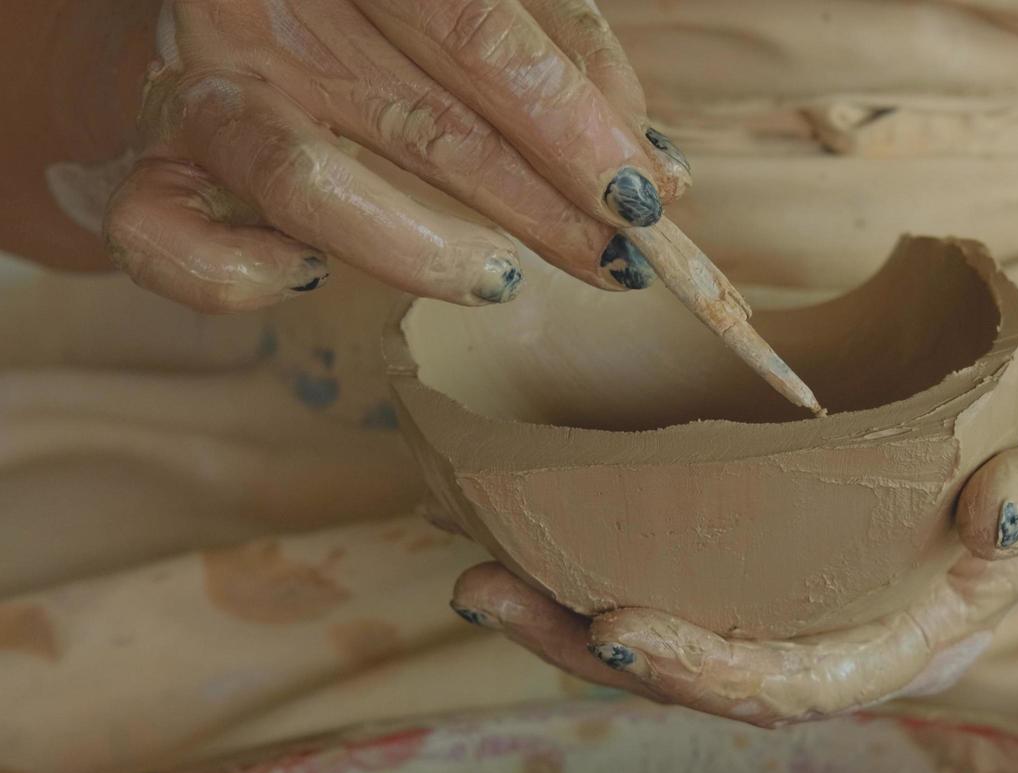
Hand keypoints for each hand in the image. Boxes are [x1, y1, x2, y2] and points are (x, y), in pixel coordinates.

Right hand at [99, 0, 687, 311]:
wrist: (209, 0)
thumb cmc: (371, 12)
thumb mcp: (462, 5)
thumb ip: (559, 50)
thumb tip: (653, 165)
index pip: (481, 29)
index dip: (574, 121)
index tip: (645, 196)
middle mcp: (269, 11)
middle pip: (422, 120)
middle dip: (541, 207)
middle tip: (619, 264)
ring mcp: (200, 92)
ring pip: (303, 184)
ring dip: (420, 251)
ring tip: (500, 281)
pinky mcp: (144, 168)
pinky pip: (169, 242)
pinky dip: (242, 275)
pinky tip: (312, 275)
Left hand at [451, 318, 1017, 725]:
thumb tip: (990, 521)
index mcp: (922, 632)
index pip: (805, 683)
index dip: (710, 673)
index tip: (618, 627)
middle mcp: (853, 625)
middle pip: (712, 674)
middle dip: (593, 650)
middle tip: (487, 591)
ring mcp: (814, 588)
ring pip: (685, 627)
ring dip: (574, 612)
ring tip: (478, 570)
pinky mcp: (785, 538)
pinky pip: (688, 566)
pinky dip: (608, 553)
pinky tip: (534, 518)